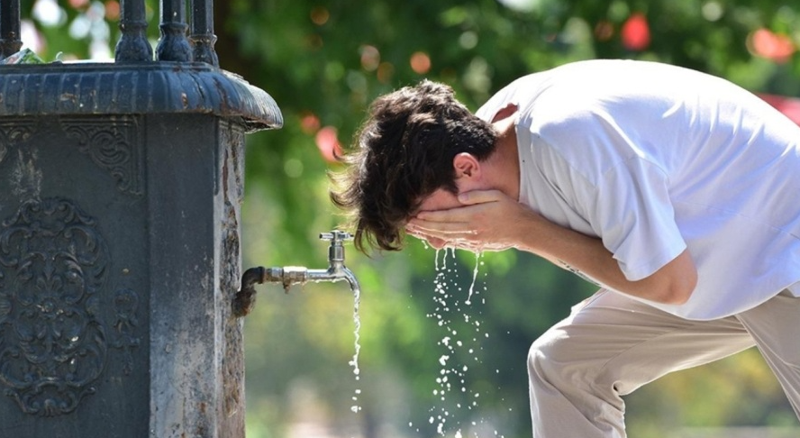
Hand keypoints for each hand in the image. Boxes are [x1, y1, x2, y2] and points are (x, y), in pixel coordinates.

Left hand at [407, 189, 541, 251]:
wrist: (524, 231)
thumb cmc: (511, 210)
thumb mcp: (497, 196)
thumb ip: (477, 196)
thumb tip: (459, 197)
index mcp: (474, 216)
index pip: (446, 217)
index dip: (429, 217)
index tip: (415, 215)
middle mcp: (471, 230)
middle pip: (441, 228)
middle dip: (422, 226)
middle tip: (407, 224)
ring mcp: (472, 240)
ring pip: (445, 237)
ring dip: (427, 234)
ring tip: (414, 231)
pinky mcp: (475, 245)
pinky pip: (454, 243)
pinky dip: (440, 241)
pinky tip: (431, 238)